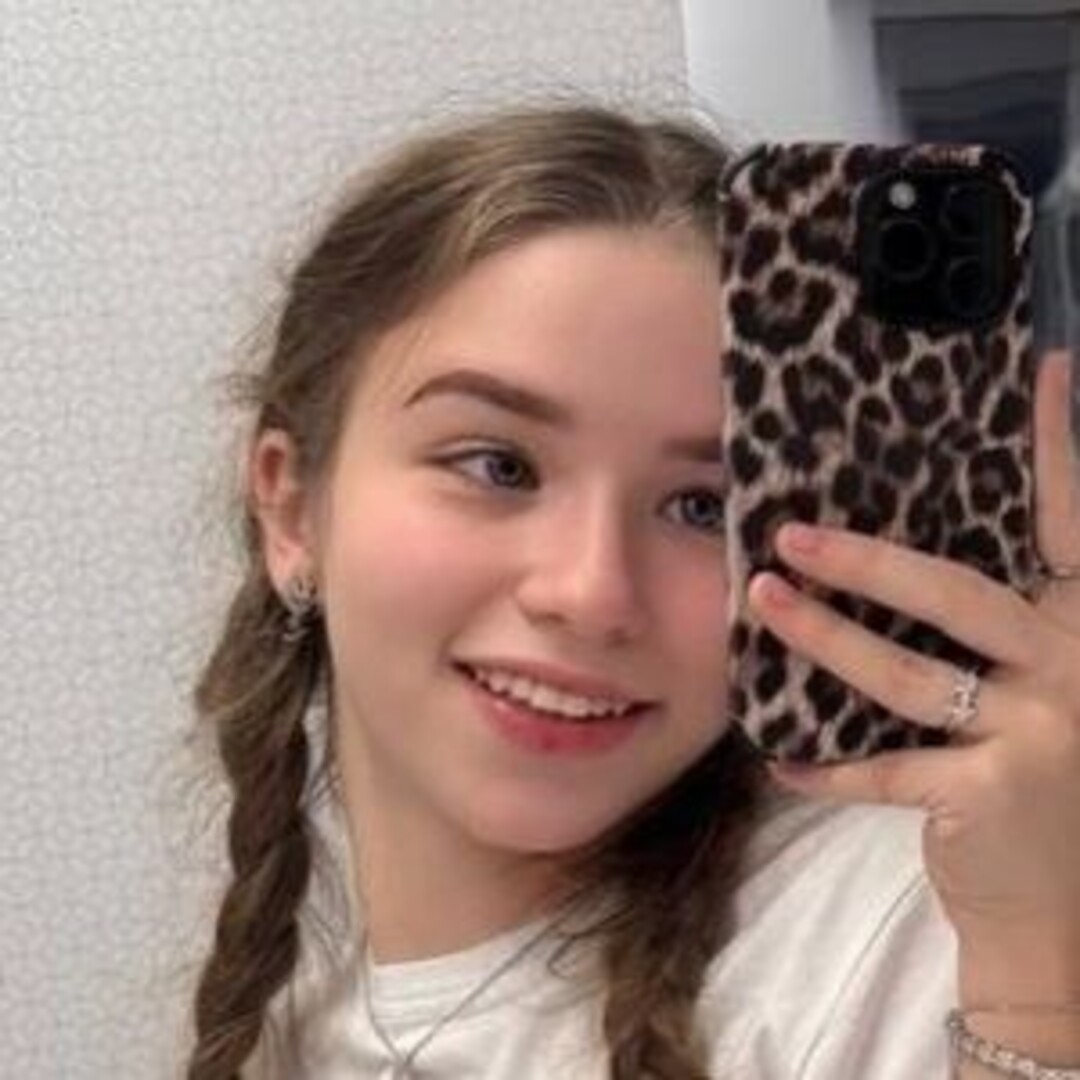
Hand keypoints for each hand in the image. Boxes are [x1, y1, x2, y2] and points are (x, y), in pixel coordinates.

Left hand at [751, 351, 1079, 949]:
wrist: (1069, 916)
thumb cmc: (1050, 784)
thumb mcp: (1048, 688)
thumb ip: (1007, 625)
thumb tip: (907, 553)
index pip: (1071, 525)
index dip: (1060, 447)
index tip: (1041, 368)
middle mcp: (1077, 669)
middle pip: (959, 594)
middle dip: (868, 562)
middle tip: (790, 533)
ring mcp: (1041, 737)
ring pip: (908, 675)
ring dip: (825, 639)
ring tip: (761, 602)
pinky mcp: (992, 797)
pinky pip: (886, 772)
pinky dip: (828, 768)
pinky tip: (777, 758)